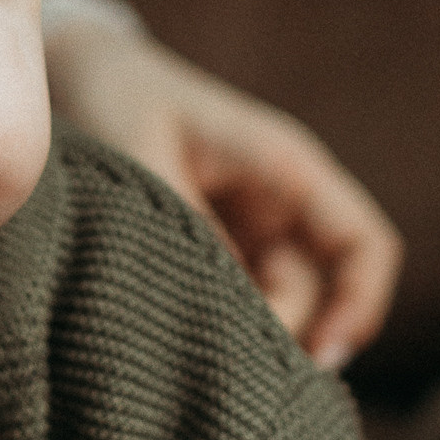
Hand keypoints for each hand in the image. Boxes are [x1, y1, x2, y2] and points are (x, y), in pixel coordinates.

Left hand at [42, 23, 400, 369]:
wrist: (76, 75)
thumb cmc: (115, 104)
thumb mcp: (146, 167)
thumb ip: (191, 240)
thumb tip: (233, 319)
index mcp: (284, 167)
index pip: (363, 244)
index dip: (359, 305)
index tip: (321, 356)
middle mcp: (281, 204)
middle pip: (318, 294)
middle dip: (281, 334)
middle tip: (219, 364)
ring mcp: (250, 231)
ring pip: (277, 306)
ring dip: (243, 335)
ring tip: (180, 348)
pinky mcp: (215, 252)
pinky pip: (238, 302)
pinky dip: (217, 327)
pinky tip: (172, 339)